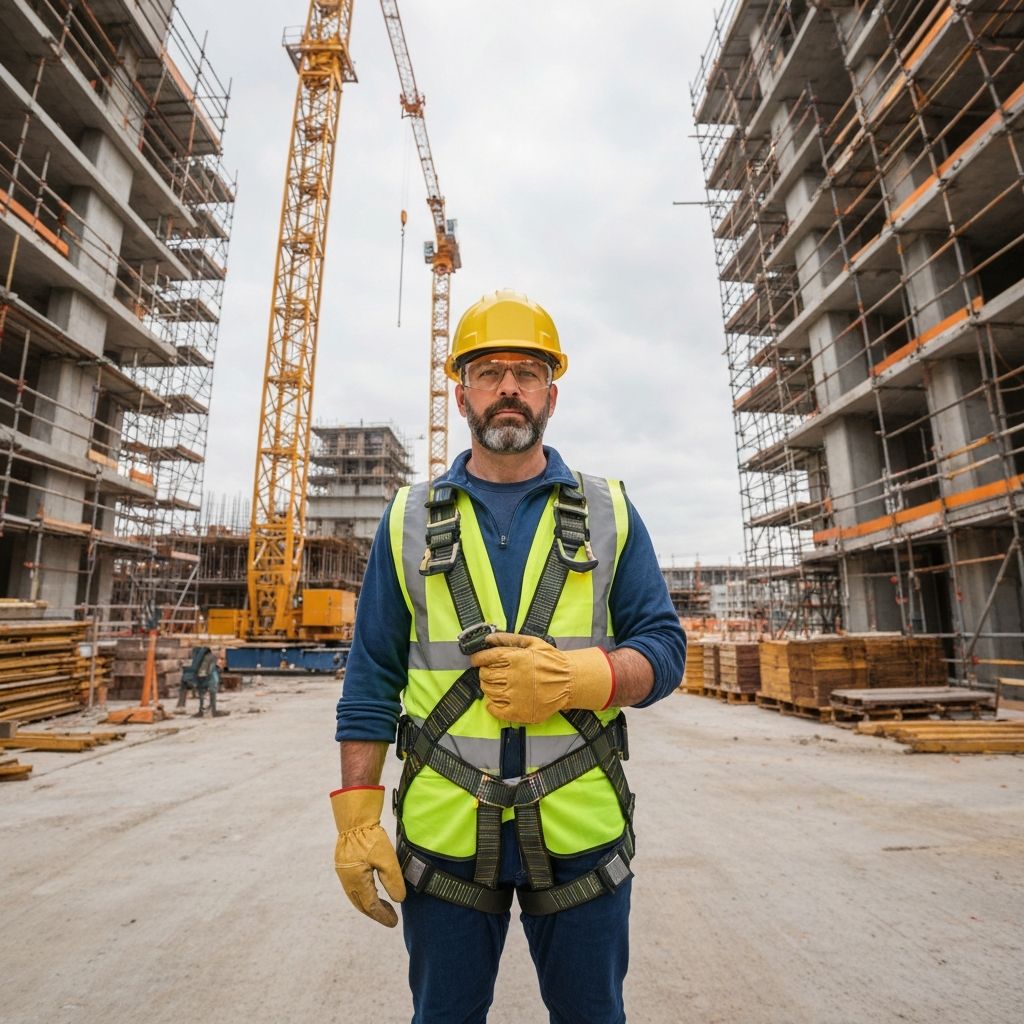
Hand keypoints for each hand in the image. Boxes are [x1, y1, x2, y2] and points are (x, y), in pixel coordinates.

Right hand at [331, 786, 405, 926]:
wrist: (355, 820)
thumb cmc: (371, 838)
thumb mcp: (387, 860)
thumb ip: (393, 881)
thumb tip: (399, 899)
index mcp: (357, 882)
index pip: (371, 906)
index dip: (383, 915)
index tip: (394, 922)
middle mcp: (348, 881)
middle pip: (361, 905)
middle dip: (376, 913)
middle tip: (390, 917)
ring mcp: (344, 874)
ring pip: (356, 897)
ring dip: (369, 904)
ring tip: (383, 906)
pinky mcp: (344, 866)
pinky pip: (354, 887)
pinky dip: (364, 894)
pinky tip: (373, 891)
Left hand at [471, 633, 613, 723]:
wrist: (569, 682)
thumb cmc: (552, 661)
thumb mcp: (532, 643)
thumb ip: (508, 639)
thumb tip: (488, 638)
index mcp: (514, 658)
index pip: (486, 658)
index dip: (478, 659)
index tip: (476, 660)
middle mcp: (512, 677)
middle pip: (485, 675)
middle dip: (484, 673)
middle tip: (489, 672)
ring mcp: (514, 696)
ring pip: (489, 691)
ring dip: (488, 687)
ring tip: (497, 685)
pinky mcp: (518, 711)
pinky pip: (495, 710)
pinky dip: (491, 705)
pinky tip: (496, 701)